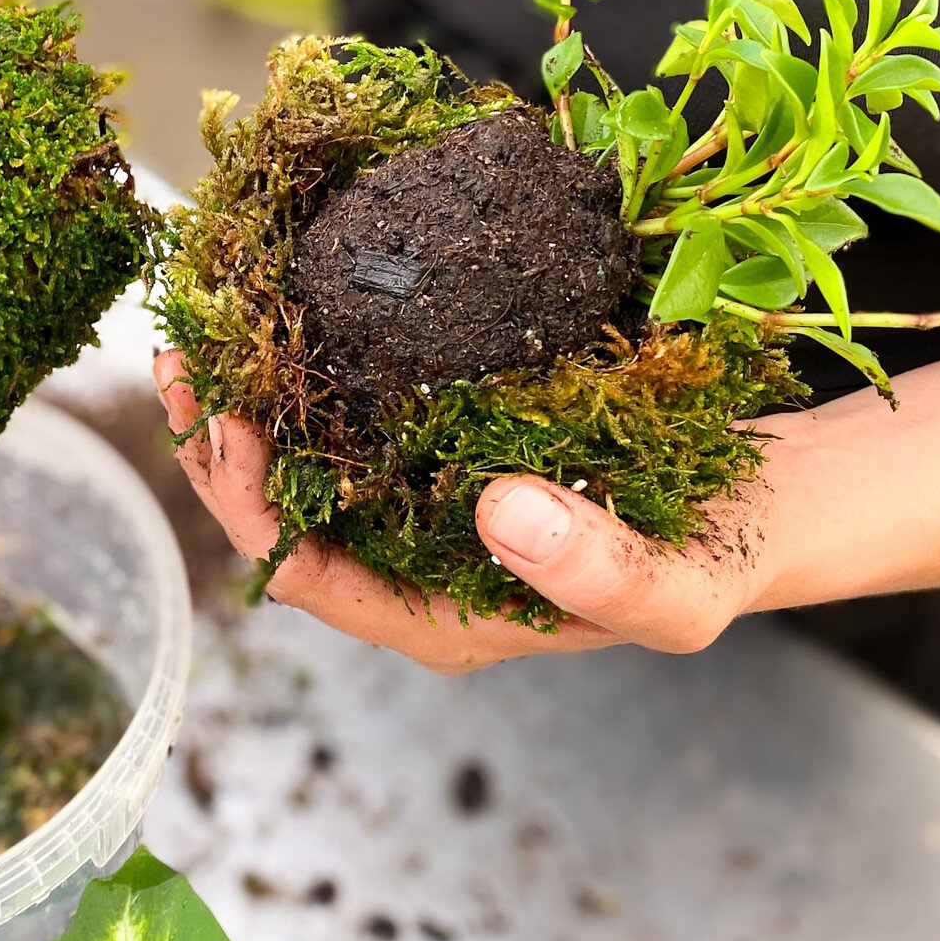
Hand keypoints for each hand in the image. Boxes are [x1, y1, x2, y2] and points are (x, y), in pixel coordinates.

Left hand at [153, 350, 777, 672]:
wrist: (754, 510)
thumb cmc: (713, 560)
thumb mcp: (677, 590)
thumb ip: (601, 573)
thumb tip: (498, 514)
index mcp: (444, 619)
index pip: (312, 578)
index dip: (253, 506)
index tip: (230, 422)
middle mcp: (414, 570)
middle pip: (284, 522)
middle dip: (220, 451)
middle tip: (185, 359)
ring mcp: (424, 512)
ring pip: (306, 471)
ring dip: (248, 408)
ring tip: (202, 334)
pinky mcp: (446, 455)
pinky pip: (353, 424)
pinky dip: (307, 380)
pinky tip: (284, 321)